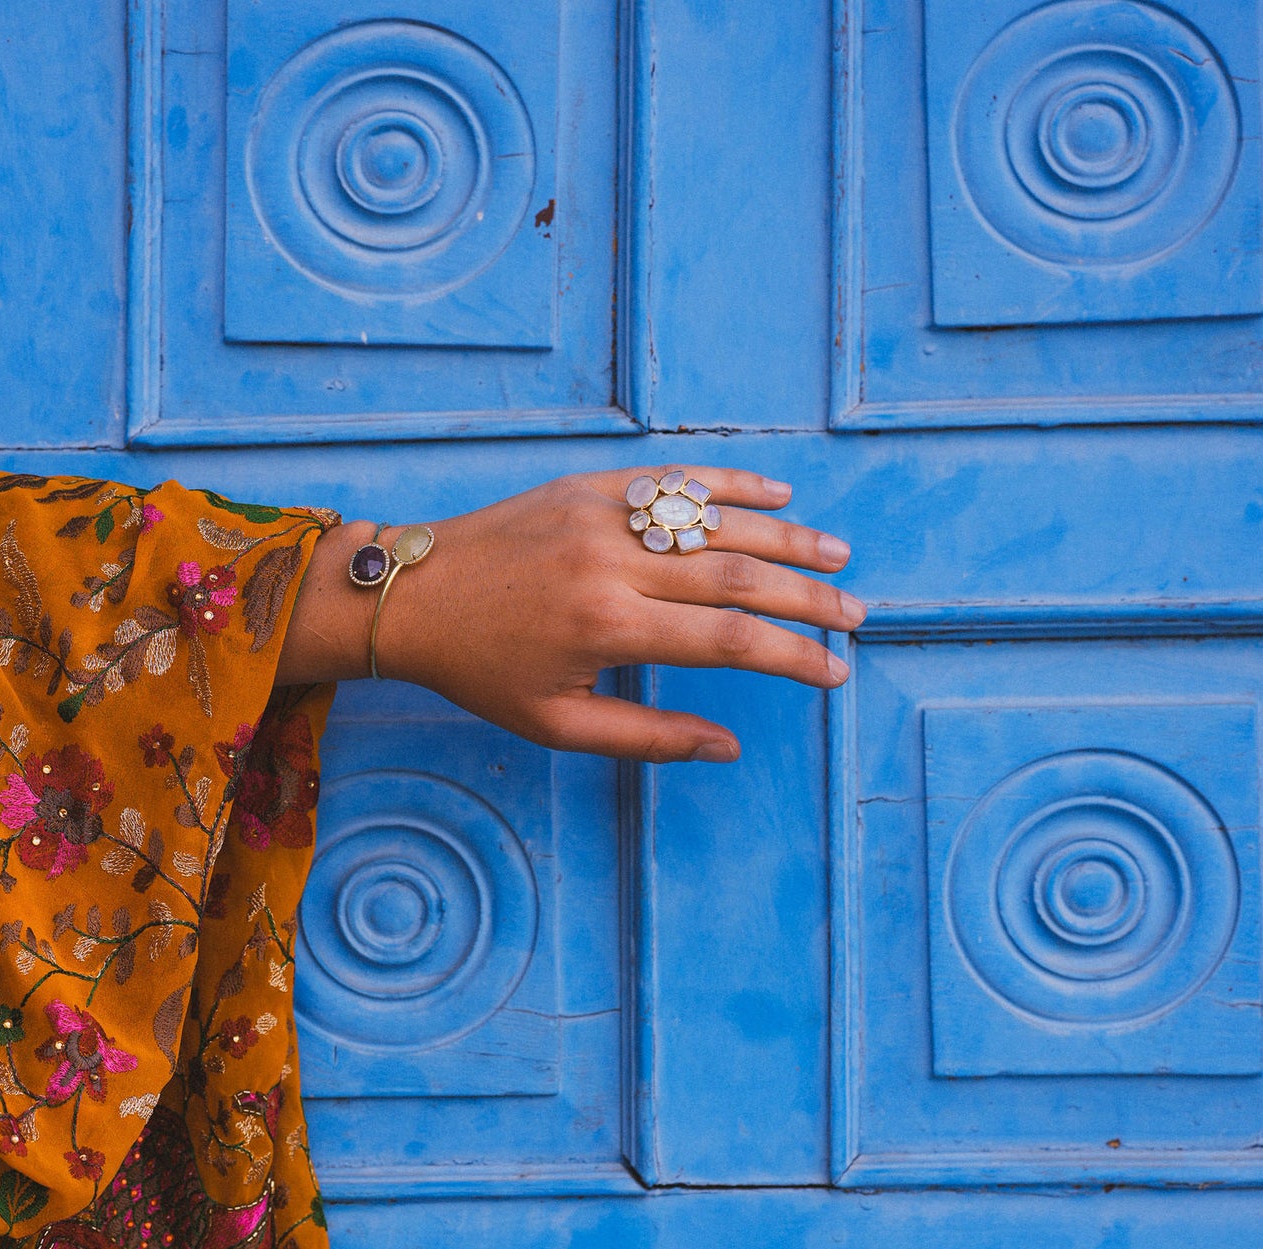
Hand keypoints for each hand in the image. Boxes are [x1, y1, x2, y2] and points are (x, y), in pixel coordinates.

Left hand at [278, 466, 863, 762]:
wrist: (413, 594)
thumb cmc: (482, 669)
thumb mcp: (556, 722)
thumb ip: (647, 736)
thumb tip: (730, 748)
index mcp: (608, 627)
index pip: (729, 642)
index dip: (792, 657)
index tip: (833, 671)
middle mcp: (614, 563)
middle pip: (738, 577)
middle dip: (807, 598)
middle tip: (854, 614)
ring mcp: (602, 515)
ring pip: (716, 521)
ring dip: (787, 538)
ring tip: (838, 556)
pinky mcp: (589, 485)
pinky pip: (672, 480)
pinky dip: (729, 486)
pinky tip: (777, 496)